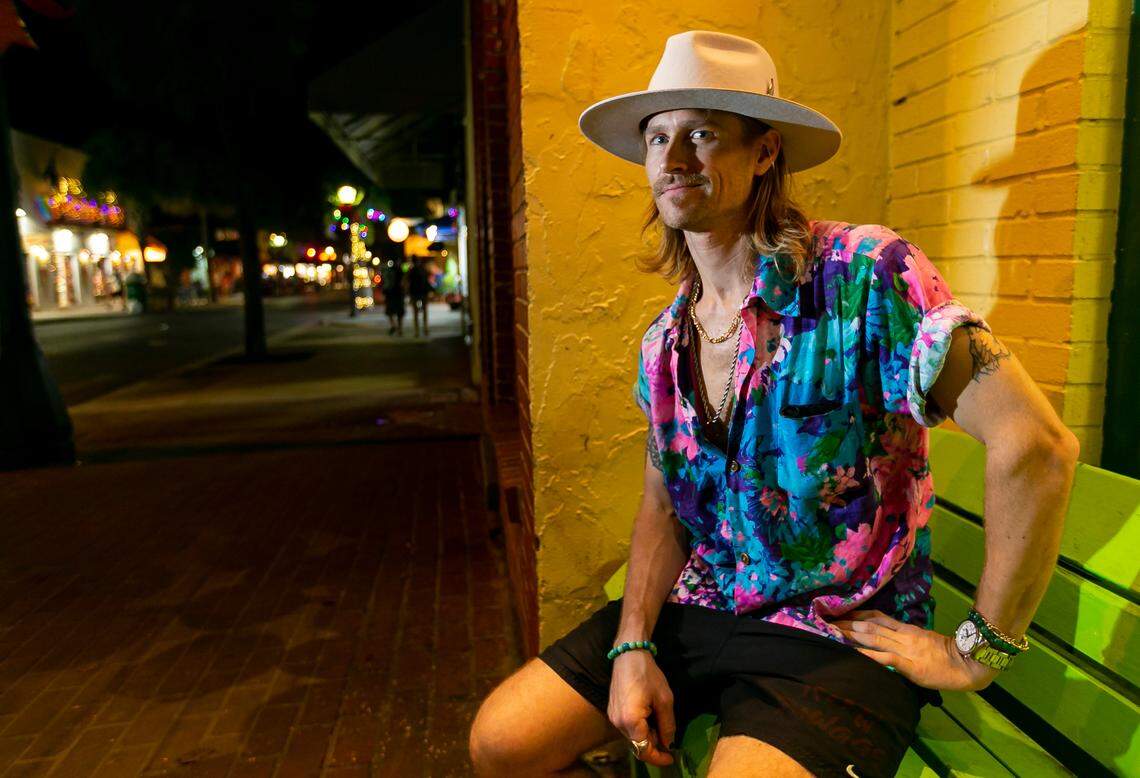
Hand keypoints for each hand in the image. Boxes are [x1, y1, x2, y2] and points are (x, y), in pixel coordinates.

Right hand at [608, 650, 675, 766]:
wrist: (629, 654)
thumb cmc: (648, 674)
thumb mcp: (665, 700)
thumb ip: (667, 725)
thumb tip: (668, 743)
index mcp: (631, 720)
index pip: (644, 750)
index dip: (658, 757)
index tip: (671, 757)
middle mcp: (618, 722)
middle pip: (637, 744)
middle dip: (654, 745)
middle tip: (669, 737)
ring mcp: (613, 717)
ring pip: (632, 736)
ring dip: (647, 735)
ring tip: (660, 722)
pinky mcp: (612, 711)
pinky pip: (627, 727)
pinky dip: (639, 728)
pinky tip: (649, 716)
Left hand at [833, 610, 1000, 691]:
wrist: (969, 664)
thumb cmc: (949, 656)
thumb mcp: (925, 641)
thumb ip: (907, 638)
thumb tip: (888, 637)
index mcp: (907, 630)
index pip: (878, 618)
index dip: (858, 615)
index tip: (841, 612)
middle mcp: (903, 636)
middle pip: (870, 626)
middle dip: (847, 624)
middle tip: (827, 620)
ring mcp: (906, 649)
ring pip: (874, 638)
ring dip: (852, 636)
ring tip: (833, 632)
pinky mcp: (910, 665)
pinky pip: (886, 658)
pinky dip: (869, 655)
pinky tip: (855, 654)